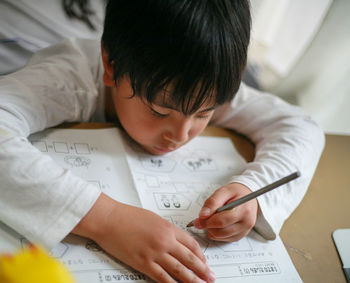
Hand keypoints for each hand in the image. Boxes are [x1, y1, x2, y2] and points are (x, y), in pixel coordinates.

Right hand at [73, 193, 214, 282]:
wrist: (109, 219)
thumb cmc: (128, 216)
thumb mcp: (153, 219)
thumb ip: (166, 230)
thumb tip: (176, 241)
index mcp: (168, 228)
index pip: (192, 244)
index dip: (201, 256)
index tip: (205, 263)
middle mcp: (165, 241)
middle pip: (190, 258)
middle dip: (203, 270)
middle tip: (211, 278)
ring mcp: (154, 253)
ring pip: (179, 270)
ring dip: (192, 280)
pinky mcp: (143, 263)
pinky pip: (161, 277)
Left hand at [194, 183, 257, 241]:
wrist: (247, 196)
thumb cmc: (236, 193)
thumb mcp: (223, 191)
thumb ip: (212, 202)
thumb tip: (203, 215)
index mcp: (244, 210)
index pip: (222, 221)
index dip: (208, 221)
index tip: (199, 219)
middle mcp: (247, 222)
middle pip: (221, 231)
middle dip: (208, 226)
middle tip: (202, 219)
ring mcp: (245, 231)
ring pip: (222, 237)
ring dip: (212, 230)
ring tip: (211, 220)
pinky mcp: (241, 235)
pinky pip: (225, 239)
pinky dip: (217, 234)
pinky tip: (216, 225)